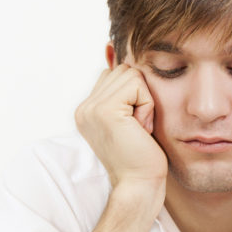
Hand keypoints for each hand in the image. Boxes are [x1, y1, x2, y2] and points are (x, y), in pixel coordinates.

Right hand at [75, 65, 167, 195]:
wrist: (139, 185)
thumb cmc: (142, 157)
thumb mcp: (132, 117)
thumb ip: (123, 88)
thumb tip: (111, 46)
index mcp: (87, 110)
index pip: (115, 74)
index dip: (134, 94)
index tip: (134, 126)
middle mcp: (84, 108)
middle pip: (123, 70)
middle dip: (140, 94)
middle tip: (138, 127)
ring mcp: (91, 109)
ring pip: (131, 75)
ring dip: (144, 100)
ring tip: (139, 128)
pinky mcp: (105, 110)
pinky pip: (137, 85)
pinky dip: (147, 105)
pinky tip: (141, 129)